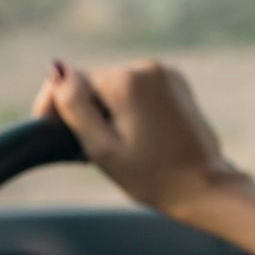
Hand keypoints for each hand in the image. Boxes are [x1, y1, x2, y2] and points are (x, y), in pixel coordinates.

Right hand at [32, 58, 254, 218]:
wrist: (206, 187)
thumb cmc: (153, 176)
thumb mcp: (102, 148)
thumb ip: (75, 107)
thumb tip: (56, 70)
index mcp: (128, 81)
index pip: (72, 80)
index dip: (55, 104)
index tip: (48, 129)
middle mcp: (149, 67)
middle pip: (96, 83)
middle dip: (87, 111)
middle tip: (87, 152)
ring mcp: (167, 74)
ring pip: (116, 87)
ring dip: (108, 111)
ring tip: (115, 148)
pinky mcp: (178, 84)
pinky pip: (138, 90)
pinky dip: (130, 109)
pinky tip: (135, 137)